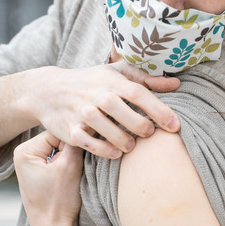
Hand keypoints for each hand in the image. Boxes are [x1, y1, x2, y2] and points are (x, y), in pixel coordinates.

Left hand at [14, 131, 83, 225]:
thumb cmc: (59, 201)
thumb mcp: (70, 166)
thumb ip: (78, 141)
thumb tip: (87, 123)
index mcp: (25, 151)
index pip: (58, 132)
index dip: (76, 142)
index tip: (85, 154)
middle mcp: (24, 154)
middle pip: (59, 140)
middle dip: (73, 150)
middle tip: (78, 168)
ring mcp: (32, 165)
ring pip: (61, 150)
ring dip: (73, 159)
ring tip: (74, 175)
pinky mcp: (41, 174)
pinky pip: (59, 160)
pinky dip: (69, 166)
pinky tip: (71, 179)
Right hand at [30, 55, 180, 158]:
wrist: (48, 90)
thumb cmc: (91, 81)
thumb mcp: (116, 72)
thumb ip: (146, 79)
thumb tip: (176, 84)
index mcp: (111, 81)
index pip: (139, 94)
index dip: (159, 110)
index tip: (175, 125)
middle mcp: (97, 96)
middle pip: (125, 113)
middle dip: (142, 127)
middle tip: (151, 133)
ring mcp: (82, 114)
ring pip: (108, 131)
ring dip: (125, 141)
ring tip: (133, 145)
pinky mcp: (70, 130)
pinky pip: (90, 144)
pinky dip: (105, 151)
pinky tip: (116, 152)